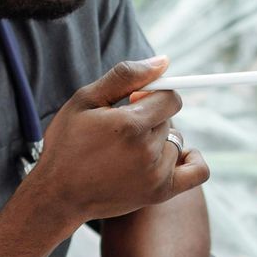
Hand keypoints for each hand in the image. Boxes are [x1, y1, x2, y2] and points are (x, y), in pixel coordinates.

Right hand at [26, 57, 208, 222]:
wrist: (59, 195)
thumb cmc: (68, 143)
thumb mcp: (86, 100)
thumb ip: (126, 76)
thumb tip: (165, 61)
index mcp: (130, 124)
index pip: (170, 98)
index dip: (153, 95)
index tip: (132, 102)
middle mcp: (148, 151)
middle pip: (170, 120)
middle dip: (151, 119)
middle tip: (121, 132)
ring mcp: (157, 174)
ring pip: (176, 142)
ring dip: (160, 142)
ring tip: (129, 151)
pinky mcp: (161, 193)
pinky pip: (198, 172)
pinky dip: (193, 160)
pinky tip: (175, 155)